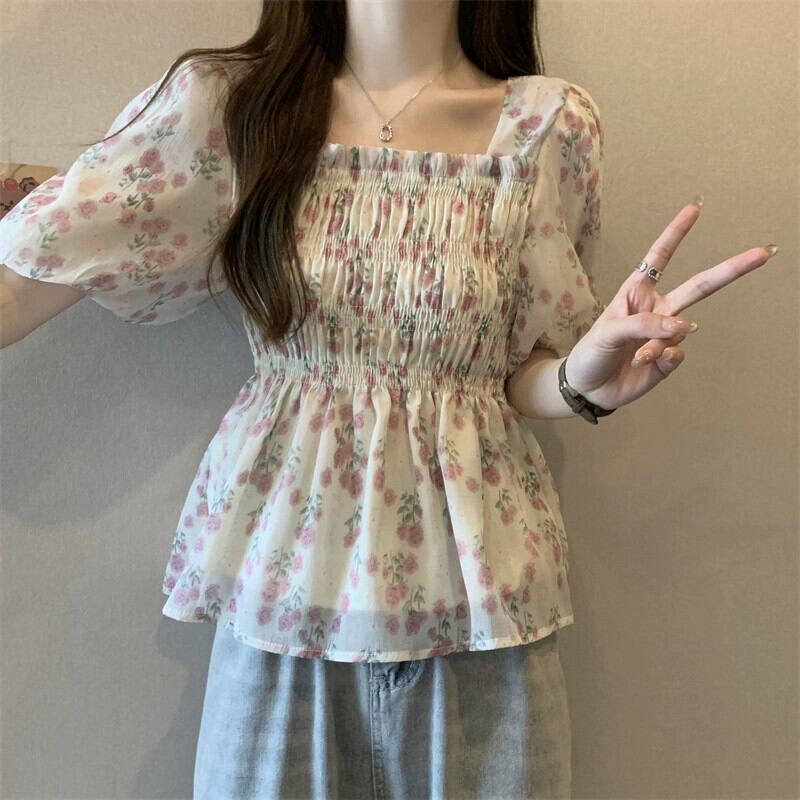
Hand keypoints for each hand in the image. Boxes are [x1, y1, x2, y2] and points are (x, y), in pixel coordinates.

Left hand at [563, 199, 776, 411]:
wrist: (587, 388)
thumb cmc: (591, 352)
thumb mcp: (608, 331)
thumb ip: (644, 324)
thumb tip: (684, 326)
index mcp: (636, 293)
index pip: (658, 258)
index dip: (675, 233)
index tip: (694, 209)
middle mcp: (656, 310)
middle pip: (699, 286)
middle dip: (729, 270)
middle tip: (761, 253)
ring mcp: (664, 335)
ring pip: (682, 331)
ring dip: (658, 343)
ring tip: (636, 355)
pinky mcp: (667, 359)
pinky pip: (678, 354)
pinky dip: (663, 358)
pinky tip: (645, 363)